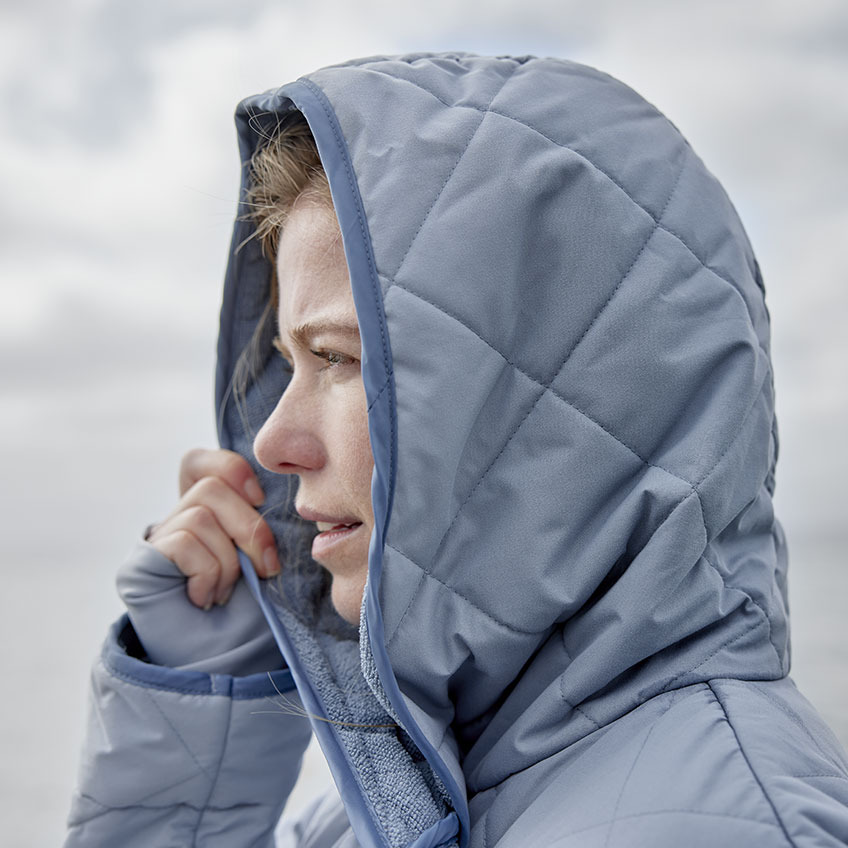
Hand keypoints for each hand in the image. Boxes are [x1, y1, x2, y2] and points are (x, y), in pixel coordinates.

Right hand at [148, 448, 280, 609]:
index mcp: (205, 512)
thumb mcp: (259, 557)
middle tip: (265, 568)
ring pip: (201, 515)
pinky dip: (207, 574)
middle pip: (212, 487)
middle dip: (250, 528)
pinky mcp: (142, 562)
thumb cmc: (246, 606)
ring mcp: (156, 539)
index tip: (259, 497)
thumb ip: (259, 524)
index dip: (231, 468)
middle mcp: (175, 518)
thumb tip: (281, 498)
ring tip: (226, 591)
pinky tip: (205, 598)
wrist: (217, 657)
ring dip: (228, 560)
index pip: (199, 461)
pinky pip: (184, 543)